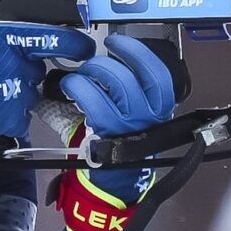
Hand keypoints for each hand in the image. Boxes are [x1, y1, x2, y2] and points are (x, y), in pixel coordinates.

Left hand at [54, 35, 181, 230]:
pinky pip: (94, 100)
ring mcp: (130, 125)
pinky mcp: (108, 133)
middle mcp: (149, 116)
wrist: (112, 188)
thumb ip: (120, 92)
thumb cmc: (118, 147)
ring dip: (92, 72)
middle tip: (91, 64)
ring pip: (116, 83)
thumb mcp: (129, 118)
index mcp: (159, 108)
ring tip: (80, 75)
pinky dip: (78, 87)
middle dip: (106, 62)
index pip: (159, 74)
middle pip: (132, 75)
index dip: (139, 52)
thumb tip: (97, 63)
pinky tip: (70, 86)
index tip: (118, 42)